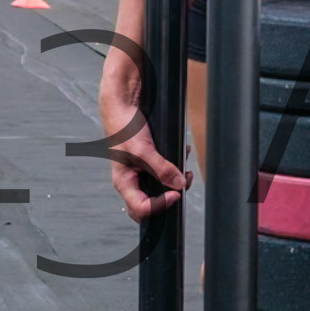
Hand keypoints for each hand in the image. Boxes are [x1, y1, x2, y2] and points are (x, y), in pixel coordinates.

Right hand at [100, 44, 190, 221]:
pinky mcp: (148, 159)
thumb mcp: (143, 149)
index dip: (160, 205)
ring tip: (185, 166)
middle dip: (170, 195)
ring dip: (176, 178)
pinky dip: (175, 163)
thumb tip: (179, 184)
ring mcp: (139, 170)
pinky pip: (163, 169)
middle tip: (185, 181)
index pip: (141, 208)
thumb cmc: (124, 126)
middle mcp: (131, 179)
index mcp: (123, 182)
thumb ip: (161, 168)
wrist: (123, 102)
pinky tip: (181, 150)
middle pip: (151, 202)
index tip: (177, 193)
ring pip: (160, 186)